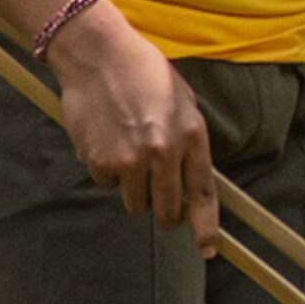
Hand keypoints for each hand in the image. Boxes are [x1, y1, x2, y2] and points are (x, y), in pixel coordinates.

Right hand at [47, 0, 217, 252]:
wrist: (97, 54)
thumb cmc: (142, 73)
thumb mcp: (180, 102)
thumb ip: (188, 142)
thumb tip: (189, 182)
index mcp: (189, 135)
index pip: (202, 193)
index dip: (206, 227)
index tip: (207, 249)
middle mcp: (162, 152)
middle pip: (166, 211)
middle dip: (163, 213)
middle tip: (158, 204)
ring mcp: (129, 160)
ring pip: (134, 202)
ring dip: (132, 188)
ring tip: (126, 151)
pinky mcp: (100, 161)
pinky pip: (106, 184)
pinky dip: (106, 171)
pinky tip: (105, 139)